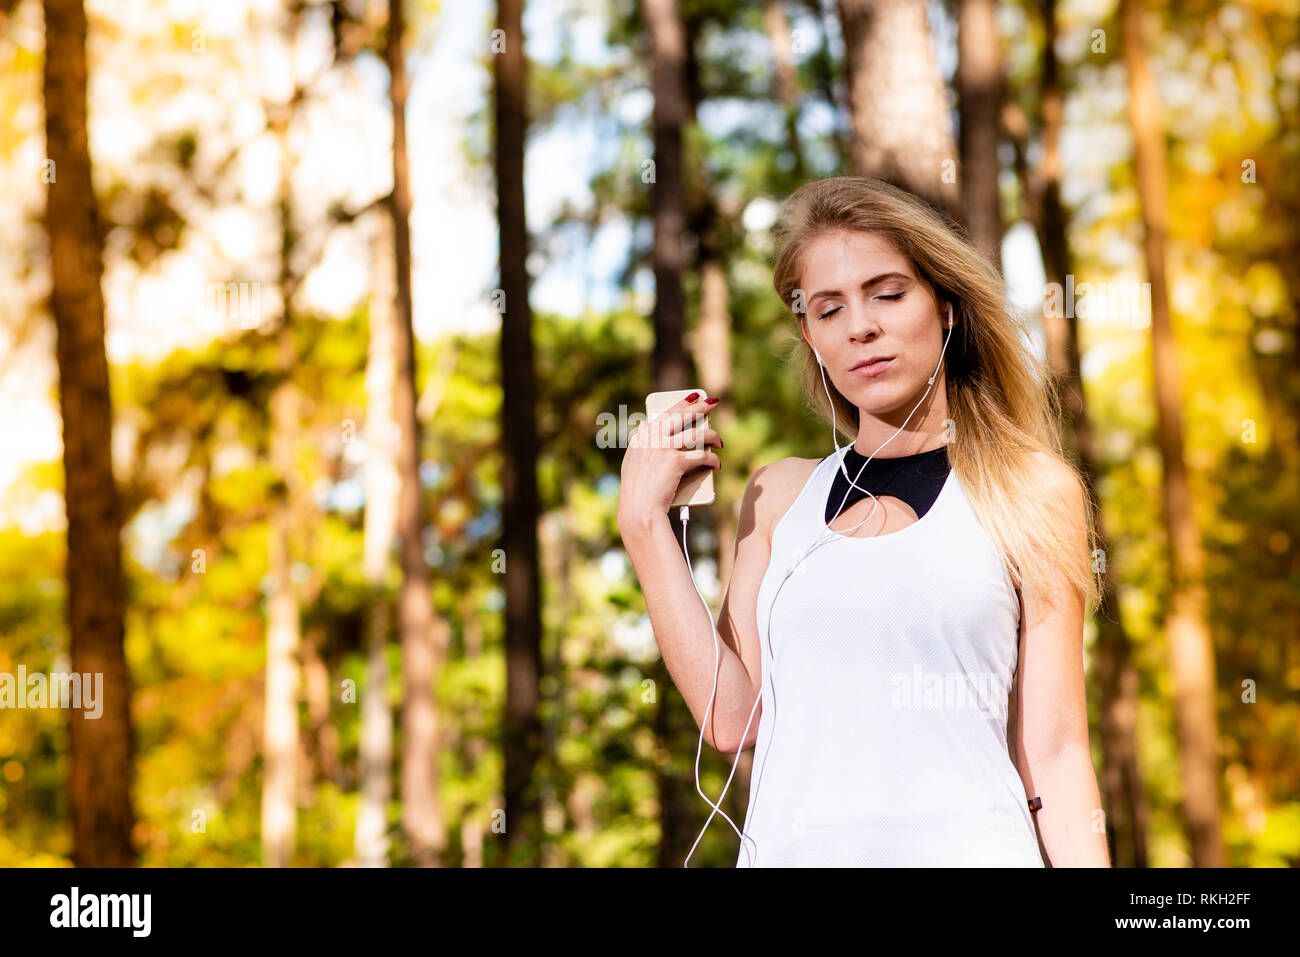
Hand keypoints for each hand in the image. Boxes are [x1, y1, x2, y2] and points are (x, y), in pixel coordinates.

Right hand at [618, 392, 722, 529]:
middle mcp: (651, 440)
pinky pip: (701, 456)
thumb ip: (640, 442)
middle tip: (713, 401)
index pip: (664, 415)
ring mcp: (663, 448)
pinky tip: (717, 464)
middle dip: (700, 407)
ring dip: (712, 436)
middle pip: (680, 416)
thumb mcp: (633, 463)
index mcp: (641, 439)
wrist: (639, 511)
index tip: (693, 398)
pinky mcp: (675, 461)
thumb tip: (644, 422)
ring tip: (719, 441)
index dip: (680, 404)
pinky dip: (712, 460)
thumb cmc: (637, 492)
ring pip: (695, 434)